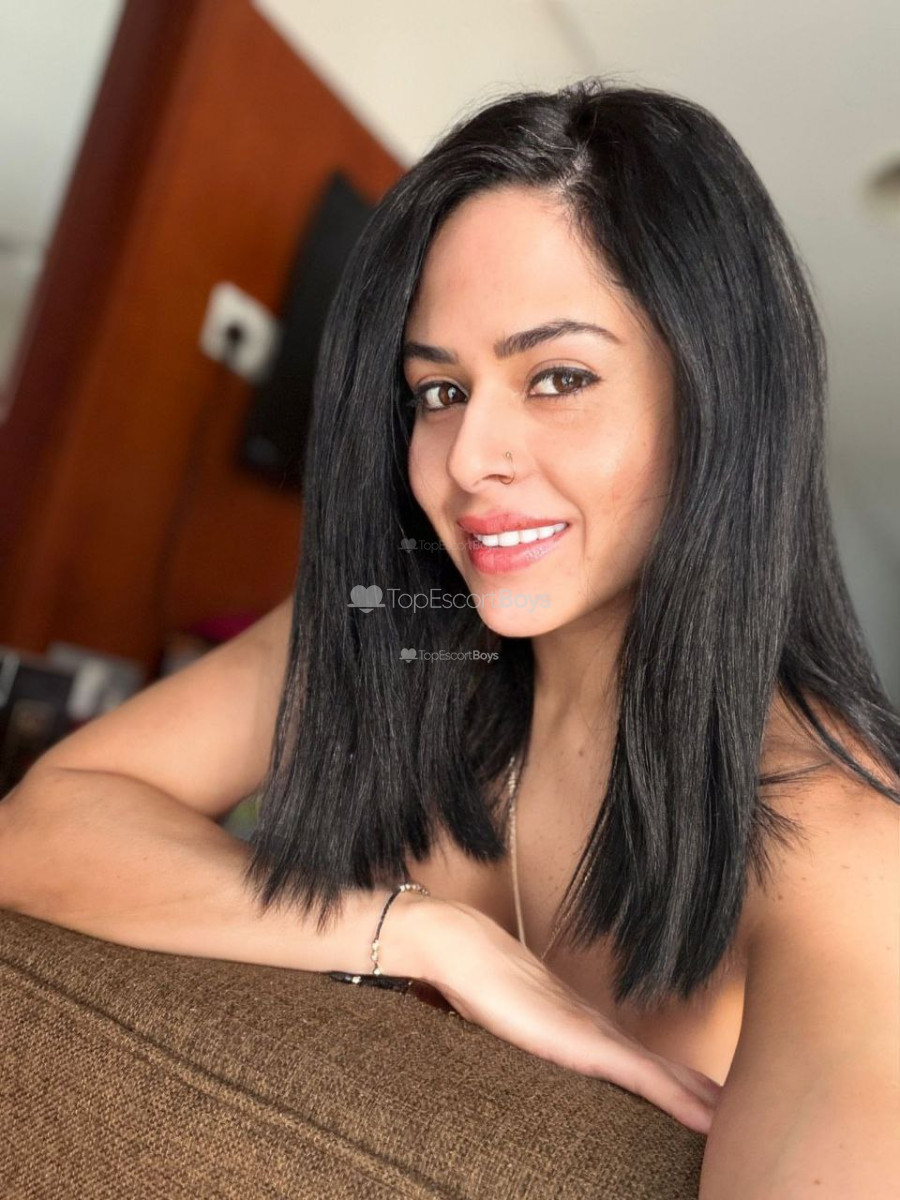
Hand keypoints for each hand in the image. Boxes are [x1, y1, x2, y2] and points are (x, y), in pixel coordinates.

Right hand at [421, 901, 721, 1134]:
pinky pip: (645, 1078)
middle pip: (666, 1072)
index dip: (677, 1089)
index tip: (708, 1113)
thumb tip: (523, 1057)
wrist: (462, 949)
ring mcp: (596, 1036)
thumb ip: (523, 1044)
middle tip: (743, 1127)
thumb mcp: (505, 1029)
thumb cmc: (477, 986)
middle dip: (703, 1099)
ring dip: (703, 1103)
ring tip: (739, 1130)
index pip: (642, 1067)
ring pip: (666, 1077)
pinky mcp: (585, 1043)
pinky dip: (680, 1100)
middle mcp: (598, 1033)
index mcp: (583, 1032)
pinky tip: (709, 1121)